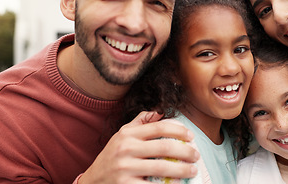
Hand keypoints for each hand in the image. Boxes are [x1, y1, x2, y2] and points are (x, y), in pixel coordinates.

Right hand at [79, 111, 198, 183]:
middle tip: (196, 156)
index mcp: (127, 134)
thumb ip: (139, 123)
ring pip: (162, 167)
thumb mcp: (121, 136)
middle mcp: (125, 149)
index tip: (191, 137)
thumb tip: (160, 111)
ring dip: (183, 170)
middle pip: (164, 147)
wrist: (92, 182)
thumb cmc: (111, 157)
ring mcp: (124, 168)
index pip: (159, 127)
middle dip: (186, 152)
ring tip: (192, 170)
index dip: (179, 131)